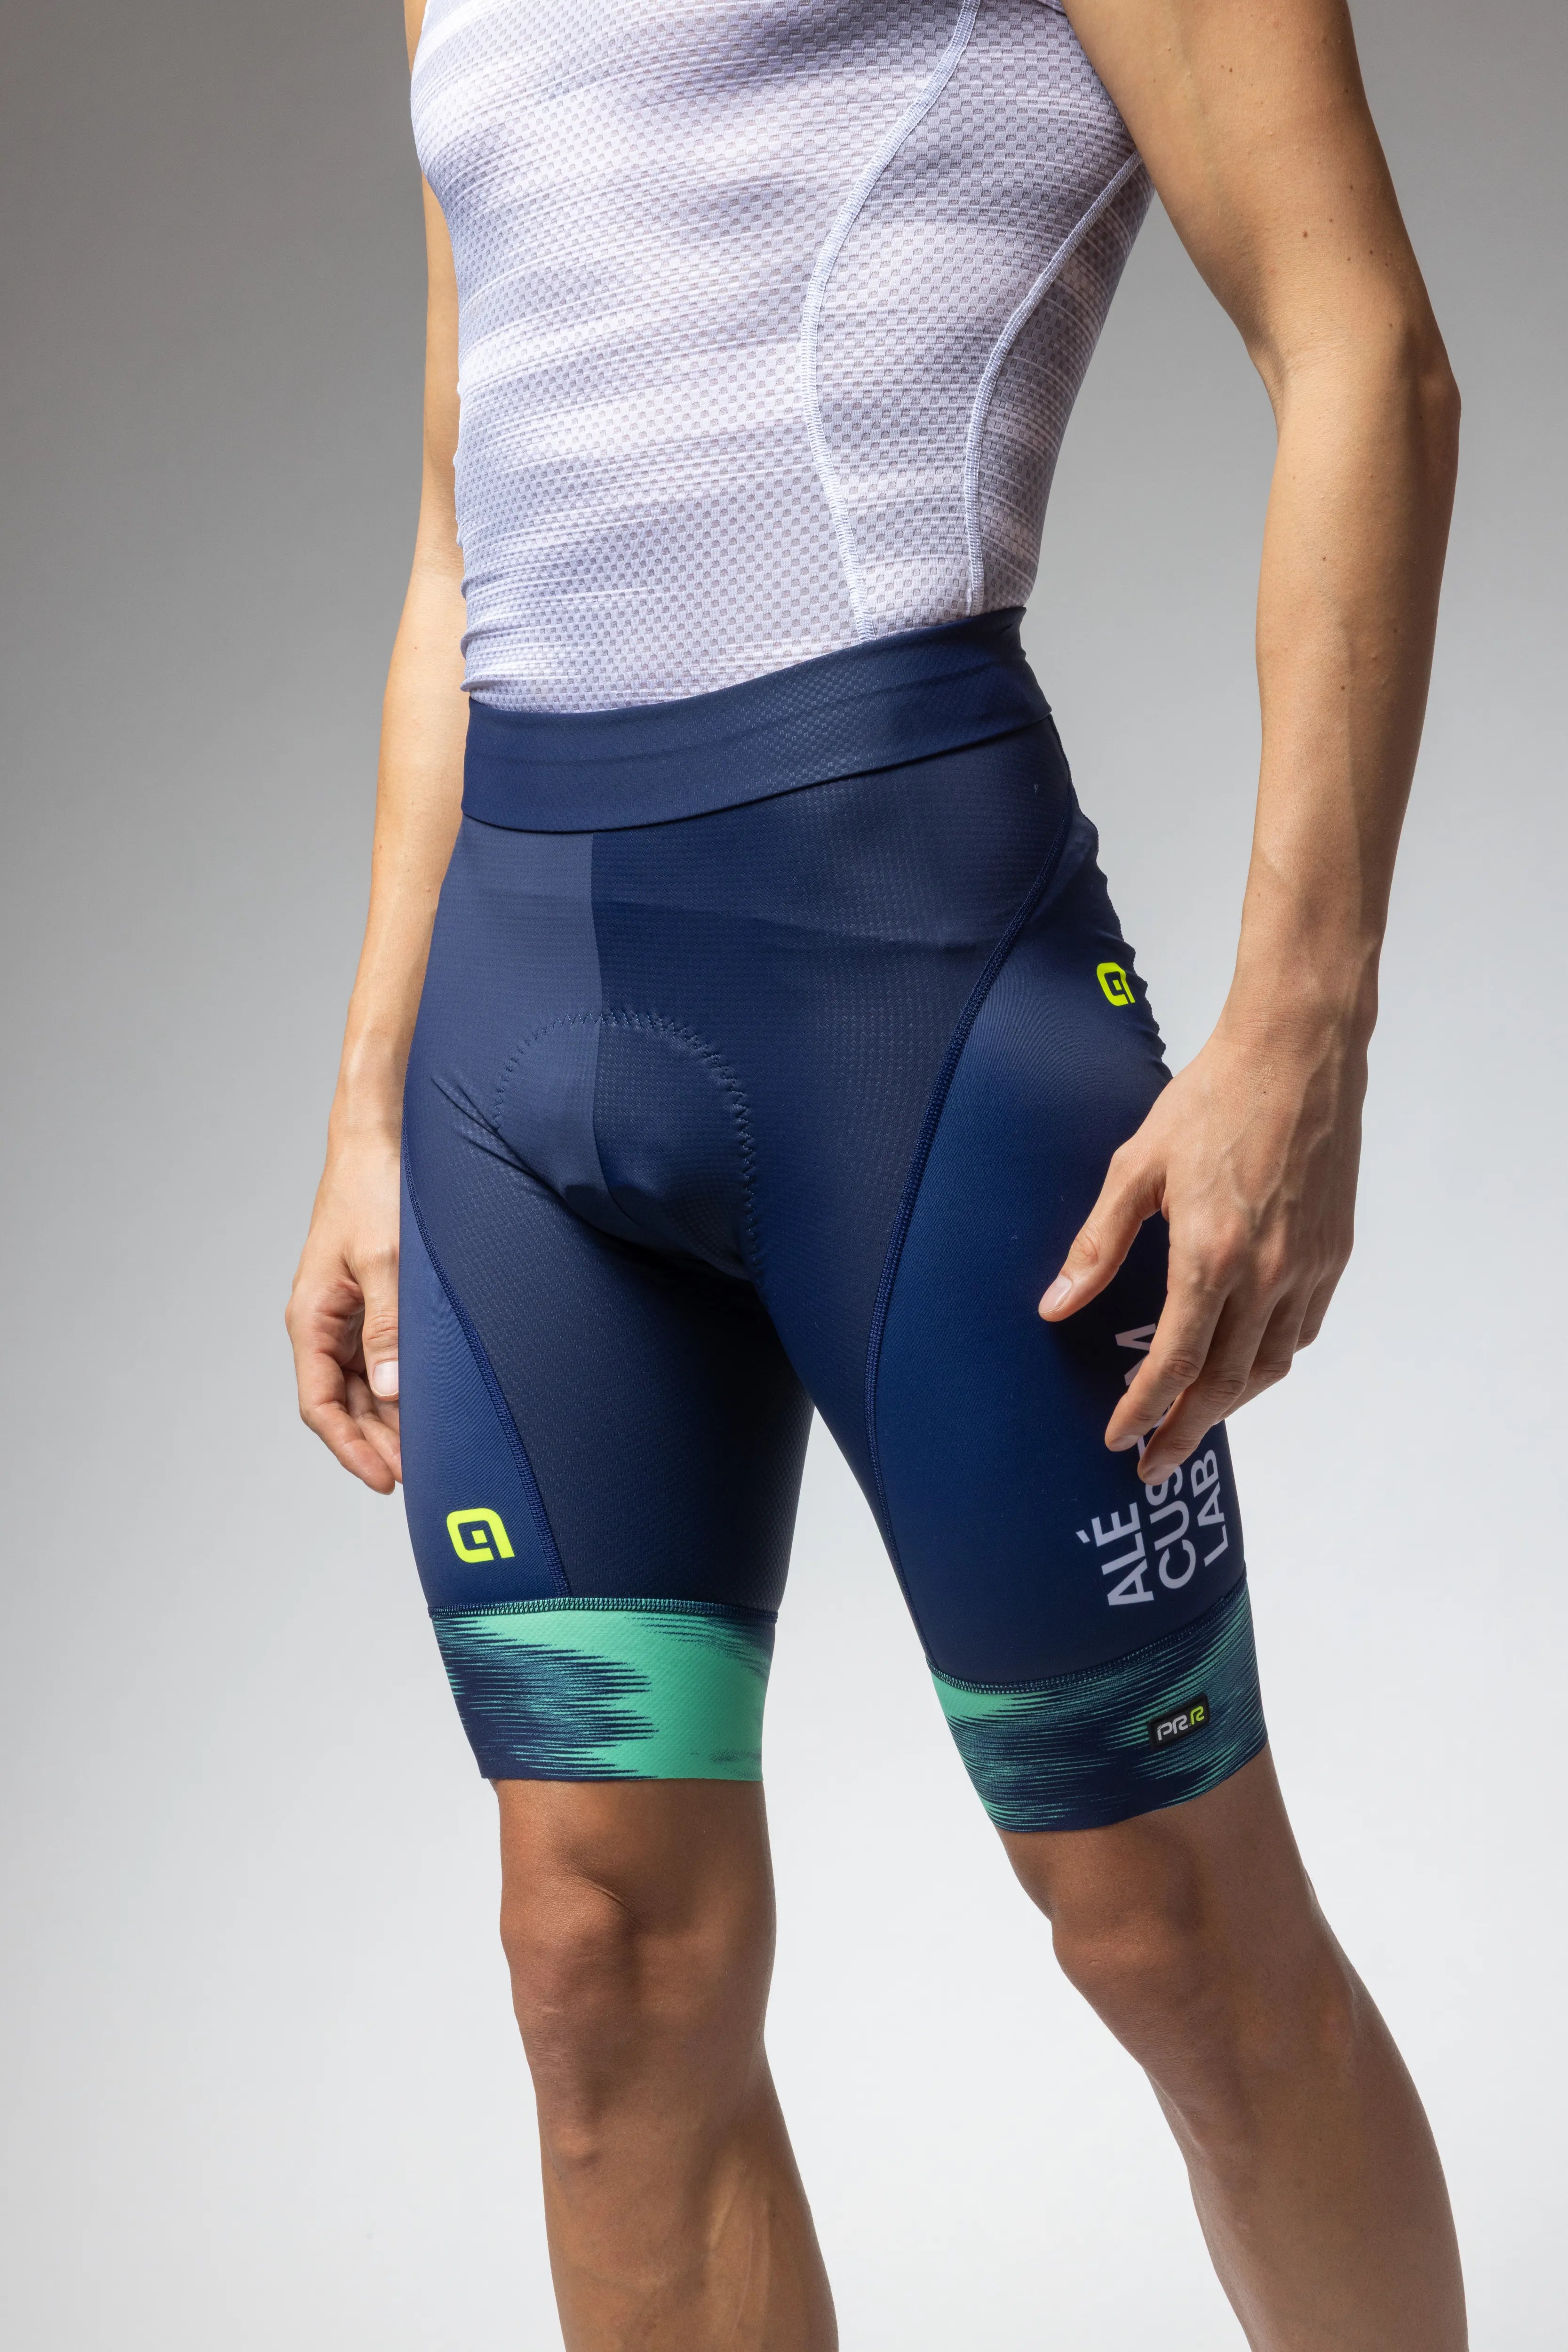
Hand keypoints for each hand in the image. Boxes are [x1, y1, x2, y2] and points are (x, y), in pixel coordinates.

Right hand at [286, 1129, 403, 1493]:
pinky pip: (383, 1359)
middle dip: (379, 1442)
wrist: (379, 1138)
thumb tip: (392, 1391)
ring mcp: (349, 1315)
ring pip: (366, 1386)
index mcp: (313, 1318)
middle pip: (345, 1404)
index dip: (351, 1448)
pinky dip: (404, 1385)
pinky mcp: (373, 1303)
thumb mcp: (386, 1260)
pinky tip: (434, 1402)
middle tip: (425, 1474)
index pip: (322, 1405)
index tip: (387, 1479)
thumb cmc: (374, 1188)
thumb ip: (389, 1327)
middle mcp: (325, 1323)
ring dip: (393, 1418)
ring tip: (434, 1449)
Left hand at [1039, 1014, 1365, 1484]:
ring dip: (1229, 1405)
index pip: (1173, 1364)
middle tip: (1152, 1465)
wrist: (1299, 1054)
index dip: (1143, 1412)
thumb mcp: (1137, 1167)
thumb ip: (1096, 1244)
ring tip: (1192, 1425)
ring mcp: (1309, 1267)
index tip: (1117, 1440)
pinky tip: (1244, 1368)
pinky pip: (1303, 1331)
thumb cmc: (1211, 1100)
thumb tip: (1055, 1306)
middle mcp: (1267, 1274)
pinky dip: (1270, 1363)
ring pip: (1270, 1366)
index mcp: (1210, 1256)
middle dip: (1185, 1432)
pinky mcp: (1334, 1252)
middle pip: (1223, 1383)